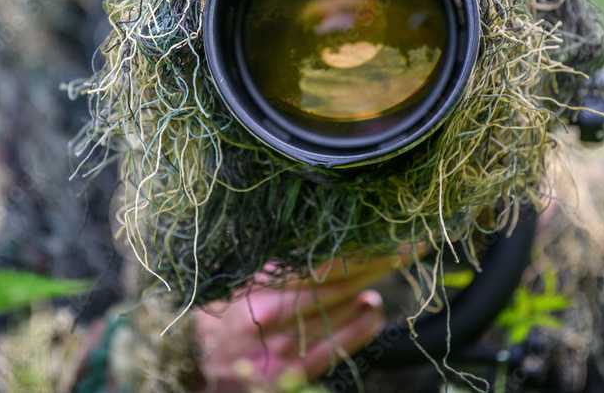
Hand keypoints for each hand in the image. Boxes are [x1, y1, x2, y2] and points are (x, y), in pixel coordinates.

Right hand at [195, 249, 419, 390]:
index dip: (350, 248)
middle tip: (406, 243)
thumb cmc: (223, 317)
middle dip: (373, 262)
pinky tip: (374, 308)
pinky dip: (359, 327)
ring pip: (338, 313)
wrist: (197, 366)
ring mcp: (284, 347)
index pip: (312, 264)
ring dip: (371, 286)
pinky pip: (333, 348)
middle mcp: (271, 316)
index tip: (378, 229)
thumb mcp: (240, 284)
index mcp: (255, 289)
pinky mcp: (292, 374)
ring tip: (395, 262)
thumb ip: (273, 265)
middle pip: (334, 285)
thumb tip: (312, 231)